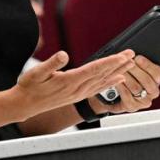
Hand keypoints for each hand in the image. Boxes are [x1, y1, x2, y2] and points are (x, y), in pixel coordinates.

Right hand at [17, 50, 134, 117]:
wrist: (26, 104)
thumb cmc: (29, 86)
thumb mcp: (36, 72)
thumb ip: (51, 64)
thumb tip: (63, 55)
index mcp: (69, 81)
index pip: (94, 69)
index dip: (110, 62)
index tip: (122, 55)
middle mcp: (77, 89)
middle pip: (103, 74)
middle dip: (119, 64)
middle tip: (132, 55)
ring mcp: (79, 93)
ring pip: (103, 81)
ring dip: (118, 71)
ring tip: (130, 63)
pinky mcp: (78, 95)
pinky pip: (99, 88)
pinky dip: (111, 82)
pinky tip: (119, 78)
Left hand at [92, 55, 159, 114]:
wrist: (111, 95)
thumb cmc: (125, 77)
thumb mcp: (133, 67)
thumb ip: (136, 61)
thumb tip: (131, 53)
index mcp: (156, 80)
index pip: (157, 73)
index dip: (147, 65)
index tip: (138, 58)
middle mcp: (153, 91)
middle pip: (147, 80)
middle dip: (135, 70)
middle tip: (125, 63)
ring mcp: (143, 101)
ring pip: (136, 88)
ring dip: (126, 77)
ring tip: (119, 70)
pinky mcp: (132, 107)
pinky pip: (127, 95)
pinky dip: (121, 86)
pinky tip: (115, 81)